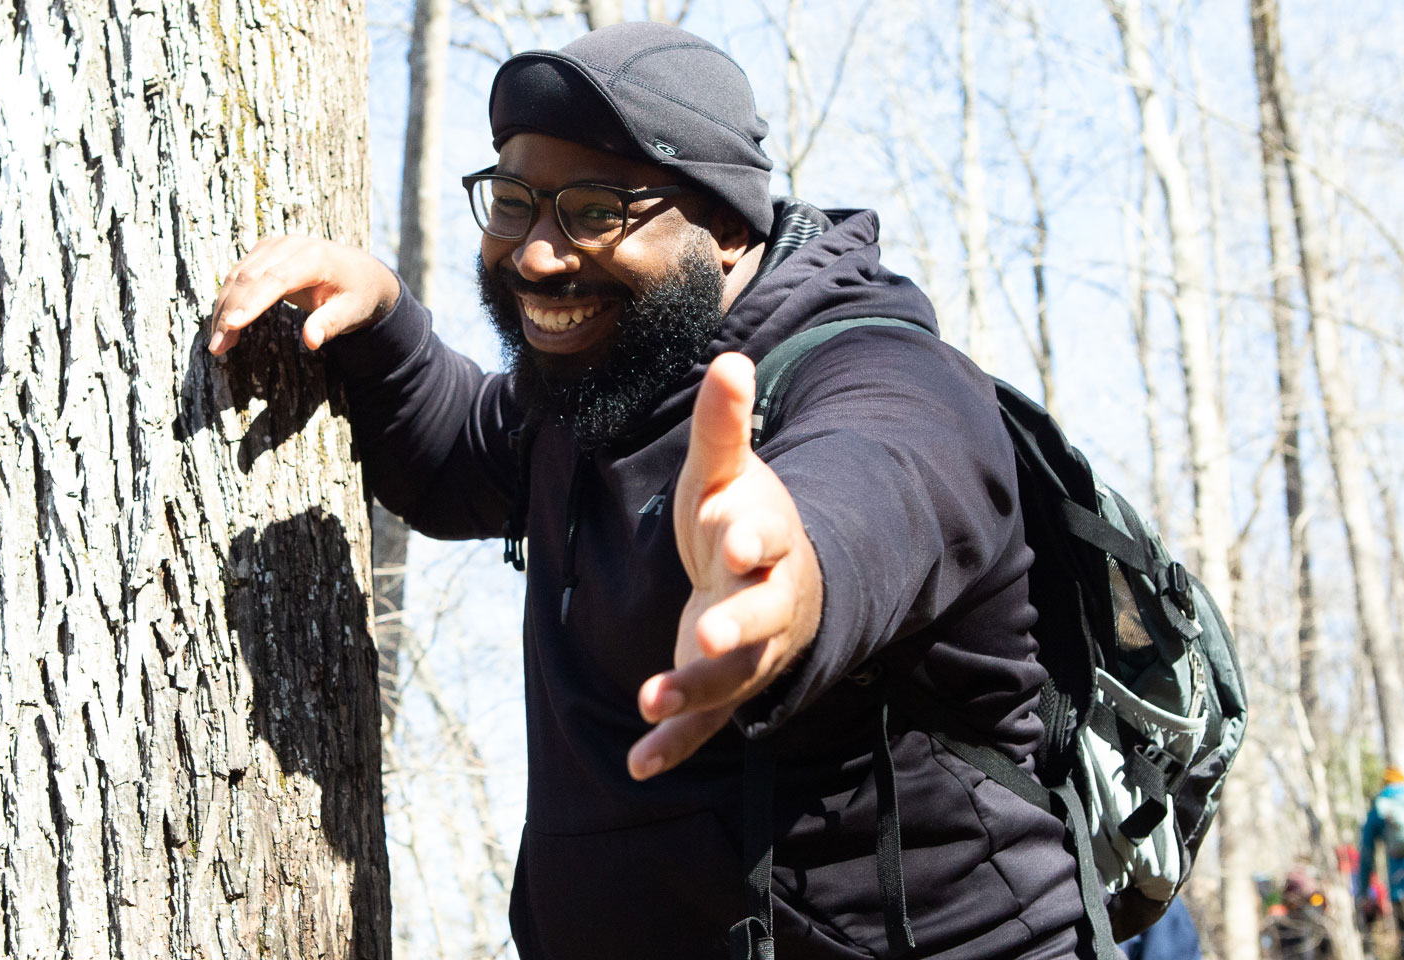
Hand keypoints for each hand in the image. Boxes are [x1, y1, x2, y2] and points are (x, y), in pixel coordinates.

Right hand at [208, 236, 401, 354]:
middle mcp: (291, 245)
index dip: (252, 302)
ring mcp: (274, 246)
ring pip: (238, 276)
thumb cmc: (357, 294)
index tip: (232, 325)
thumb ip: (331, 324)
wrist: (360, 272)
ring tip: (217, 344)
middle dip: (230, 312)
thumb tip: (311, 341)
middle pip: (250, 277)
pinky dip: (228, 300)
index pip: (276, 279)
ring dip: (223, 309)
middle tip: (218, 347)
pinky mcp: (264, 252)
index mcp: (315, 257)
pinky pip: (238, 275)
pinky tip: (224, 326)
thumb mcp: (352, 311)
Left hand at [628, 352, 822, 780]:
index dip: (749, 535)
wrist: (767, 580)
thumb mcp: (724, 473)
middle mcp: (765, 602)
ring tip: (652, 699)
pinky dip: (674, 746)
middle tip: (713, 630)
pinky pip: (706, 726)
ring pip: (731, 677)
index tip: (730, 532)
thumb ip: (721, 426)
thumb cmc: (737, 519)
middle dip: (739, 624)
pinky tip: (636, 766)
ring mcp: (748, 653)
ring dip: (695, 691)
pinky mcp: (723, 690)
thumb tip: (729, 359)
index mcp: (765, 542)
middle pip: (759, 617)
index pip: (763, 537)